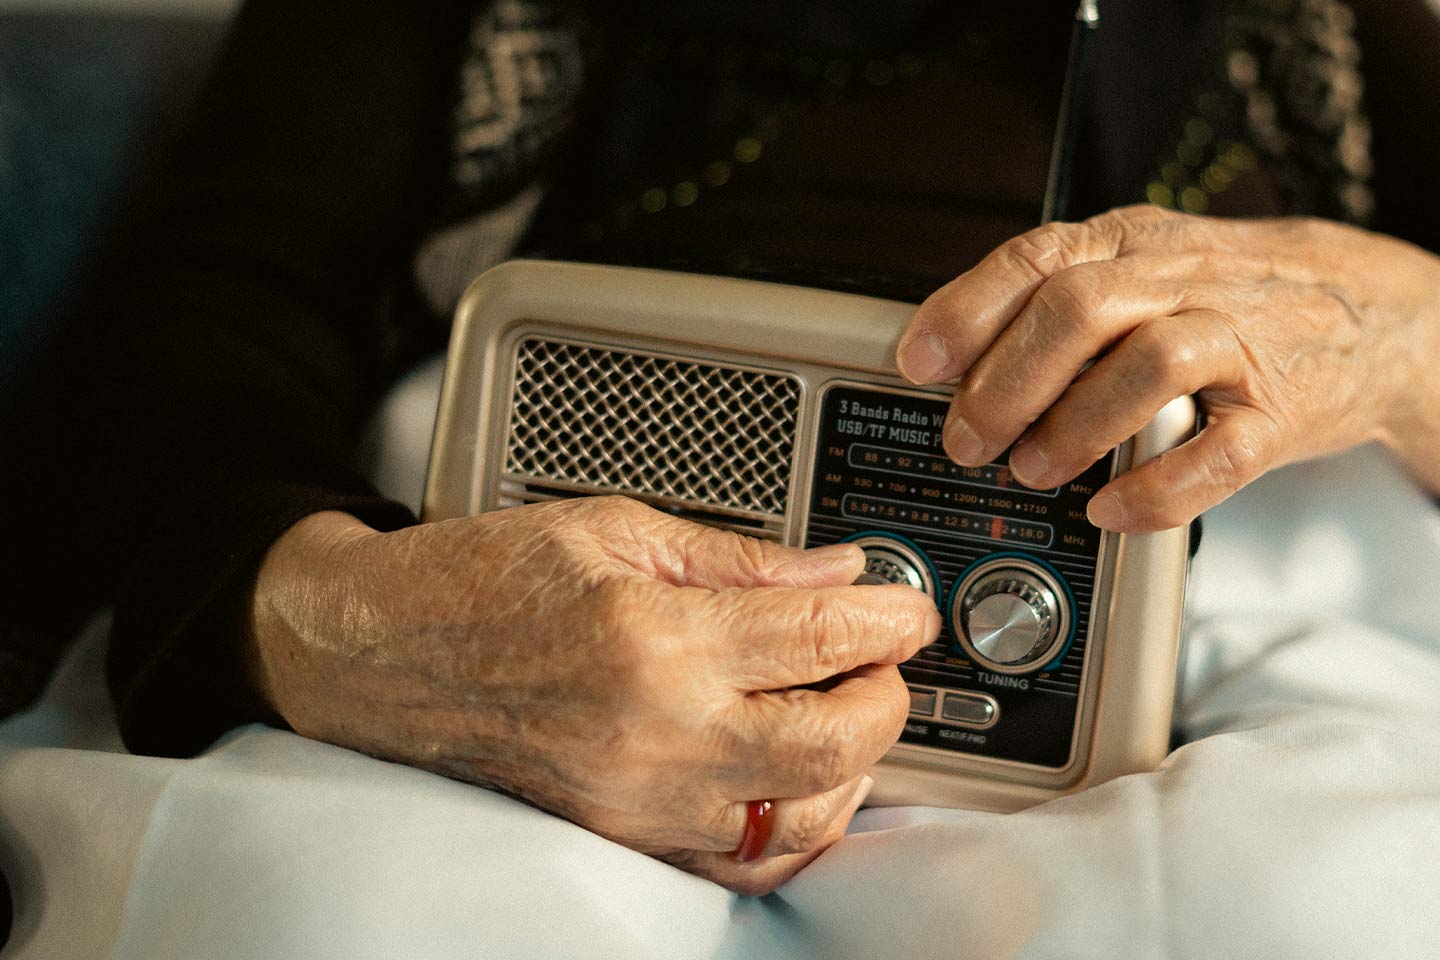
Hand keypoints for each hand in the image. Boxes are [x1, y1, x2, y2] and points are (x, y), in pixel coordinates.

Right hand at [247, 497, 939, 894]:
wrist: (379, 653)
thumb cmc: (478, 581)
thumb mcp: (614, 529)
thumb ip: (741, 559)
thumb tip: (837, 574)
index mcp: (654, 640)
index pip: (820, 635)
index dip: (890, 617)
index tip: (906, 605)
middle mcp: (654, 735)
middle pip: (837, 741)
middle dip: (889, 695)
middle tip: (884, 656)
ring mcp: (638, 802)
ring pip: (803, 815)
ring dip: (852, 761)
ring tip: (843, 706)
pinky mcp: (621, 837)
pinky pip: (743, 862)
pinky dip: (795, 825)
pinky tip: (799, 775)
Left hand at [896, 205, 1439, 529]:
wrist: (1370, 310)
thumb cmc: (1227, 295)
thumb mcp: (1139, 266)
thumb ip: (1053, 296)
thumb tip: (950, 355)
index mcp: (1133, 245)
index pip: (1039, 257)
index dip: (968, 310)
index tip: (920, 362)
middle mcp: (1184, 281)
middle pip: (1081, 307)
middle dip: (1007, 381)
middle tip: (967, 439)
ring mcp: (1240, 344)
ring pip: (1150, 365)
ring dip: (1074, 426)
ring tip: (1031, 469)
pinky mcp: (1283, 413)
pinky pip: (1222, 452)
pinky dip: (1158, 488)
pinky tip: (1110, 507)